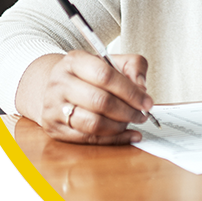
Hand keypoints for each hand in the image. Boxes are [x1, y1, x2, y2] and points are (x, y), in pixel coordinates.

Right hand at [17, 51, 153, 143]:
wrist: (58, 87)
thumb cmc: (89, 75)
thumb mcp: (111, 60)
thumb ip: (134, 66)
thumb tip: (142, 87)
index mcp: (74, 61)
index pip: (105, 75)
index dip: (130, 91)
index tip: (147, 101)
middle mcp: (60, 83)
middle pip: (99, 101)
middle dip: (127, 111)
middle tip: (142, 114)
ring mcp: (54, 107)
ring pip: (93, 123)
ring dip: (120, 126)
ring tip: (132, 121)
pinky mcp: (55, 129)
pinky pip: (87, 139)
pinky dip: (112, 140)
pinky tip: (128, 135)